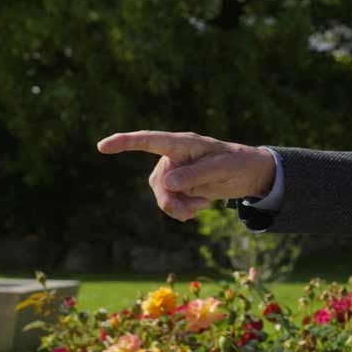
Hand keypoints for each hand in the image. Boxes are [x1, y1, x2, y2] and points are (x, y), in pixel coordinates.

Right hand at [97, 131, 276, 221]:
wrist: (249, 174)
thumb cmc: (238, 163)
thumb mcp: (223, 168)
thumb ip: (196, 174)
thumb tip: (166, 182)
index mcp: (182, 143)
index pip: (149, 141)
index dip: (125, 142)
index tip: (102, 146)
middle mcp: (173, 156)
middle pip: (157, 182)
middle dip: (171, 200)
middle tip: (195, 209)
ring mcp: (173, 172)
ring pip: (161, 195)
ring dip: (179, 207)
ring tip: (203, 206)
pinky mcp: (178, 186)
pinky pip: (169, 203)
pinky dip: (181, 210)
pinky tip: (198, 209)